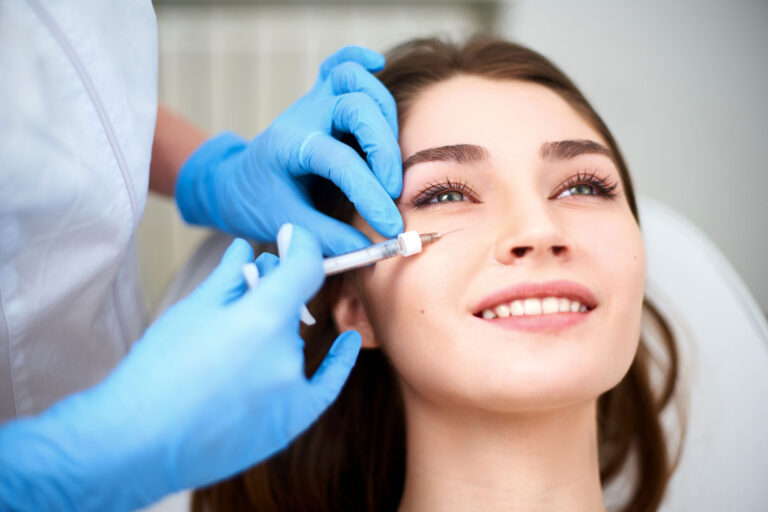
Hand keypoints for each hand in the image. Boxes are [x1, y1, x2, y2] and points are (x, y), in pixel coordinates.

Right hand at [0, 227, 360, 511]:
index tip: (293, 236)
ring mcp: (291, 392)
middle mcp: (286, 354)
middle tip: (242, 287)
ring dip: (274, 332)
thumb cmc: (157, 371)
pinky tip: (348, 342)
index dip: (301, 245)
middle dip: (269, 294)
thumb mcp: (192, 310)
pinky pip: (324, 385)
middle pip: (290, 308)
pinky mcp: (290, 422)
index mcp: (263, 318)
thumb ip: (229, 276)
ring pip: (292, 344)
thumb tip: (247, 249)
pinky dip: (338, 361)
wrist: (135, 442)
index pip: (303, 267)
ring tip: (233, 339)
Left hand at [176, 46, 402, 254]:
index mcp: (289, 147)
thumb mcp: (286, 225)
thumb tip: (370, 251)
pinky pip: (339, 63)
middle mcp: (303, 116)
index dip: (370, 194)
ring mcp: (312, 102)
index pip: (340, 162)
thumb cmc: (259, 203)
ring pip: (355, 80)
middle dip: (382, 149)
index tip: (390, 226)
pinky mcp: (320, 98)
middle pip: (356, 107)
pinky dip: (359, 60)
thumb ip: (327, 238)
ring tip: (389, 155)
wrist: (237, 183)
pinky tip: (376, 64)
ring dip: (383, 113)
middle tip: (393, 190)